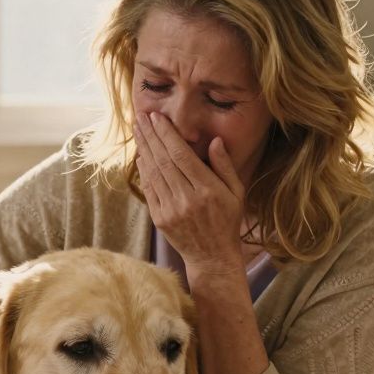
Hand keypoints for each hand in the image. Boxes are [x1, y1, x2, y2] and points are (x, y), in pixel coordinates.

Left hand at [134, 110, 247, 276]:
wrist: (212, 256)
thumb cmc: (227, 221)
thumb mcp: (236, 192)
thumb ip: (225, 166)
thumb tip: (214, 141)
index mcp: (207, 190)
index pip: (181, 155)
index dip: (167, 134)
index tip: (157, 117)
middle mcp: (187, 199)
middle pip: (163, 160)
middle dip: (151, 135)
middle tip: (141, 116)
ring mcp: (171, 210)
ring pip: (153, 172)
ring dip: (144, 148)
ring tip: (137, 129)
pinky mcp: (160, 219)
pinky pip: (149, 189)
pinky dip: (144, 170)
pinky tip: (141, 155)